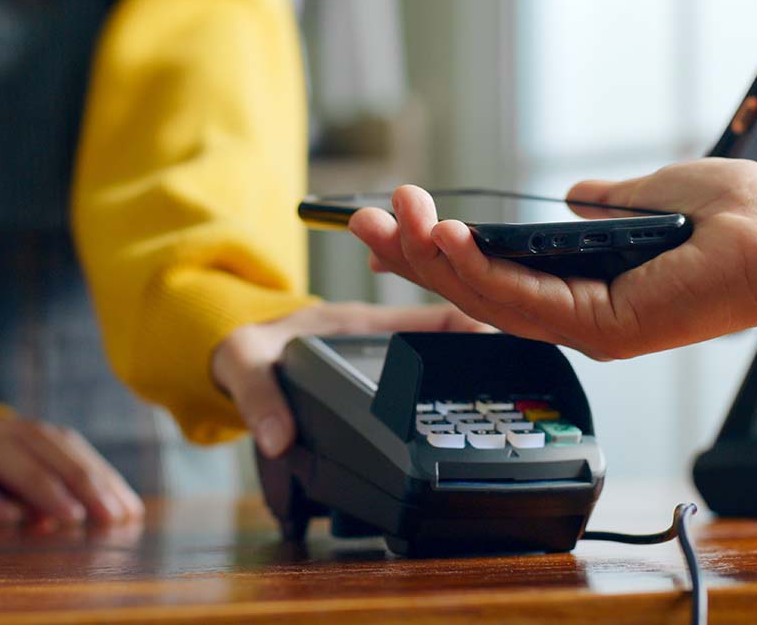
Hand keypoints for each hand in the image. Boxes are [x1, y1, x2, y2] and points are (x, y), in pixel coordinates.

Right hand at [0, 418, 143, 525]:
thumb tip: (105, 513)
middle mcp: (1, 430)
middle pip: (44, 447)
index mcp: (30, 432)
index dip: (103, 479)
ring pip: (2, 456)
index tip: (129, 512)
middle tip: (109, 517)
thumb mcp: (27, 480)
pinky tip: (9, 518)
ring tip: (70, 517)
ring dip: (40, 486)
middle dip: (82, 482)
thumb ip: (62, 492)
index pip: (73, 450)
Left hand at [211, 302, 490, 457]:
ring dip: (477, 370)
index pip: (429, 316)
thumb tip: (279, 439)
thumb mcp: (245, 364)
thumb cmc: (243, 346)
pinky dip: (455, 389)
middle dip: (488, 351)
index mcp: (360, 322)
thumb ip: (260, 398)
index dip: (470, 327)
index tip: (503, 346)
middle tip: (520, 378)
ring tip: (511, 398)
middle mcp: (381, 335)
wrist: (235, 351)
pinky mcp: (383, 376)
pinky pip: (430, 375)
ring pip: (446, 357)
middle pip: (452, 337)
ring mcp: (386, 356)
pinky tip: (475, 413)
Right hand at [349, 158, 756, 359]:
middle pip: (477, 293)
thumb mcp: (649, 198)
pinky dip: (480, 272)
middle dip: (416, 258)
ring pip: (489, 300)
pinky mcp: (606, 328)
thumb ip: (605, 204)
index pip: (494, 278)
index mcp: (586, 289)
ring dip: (434, 261)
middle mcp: (581, 316)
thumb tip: (574, 197)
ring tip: (391, 223)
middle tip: (363, 222)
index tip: (397, 222)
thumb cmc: (735, 221)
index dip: (440, 255)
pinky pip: (526, 300)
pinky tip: (445, 241)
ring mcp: (591, 328)